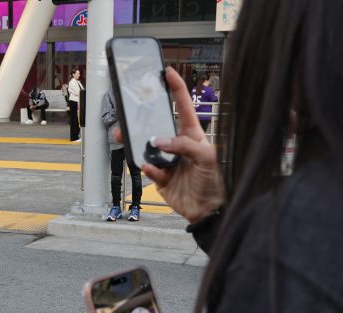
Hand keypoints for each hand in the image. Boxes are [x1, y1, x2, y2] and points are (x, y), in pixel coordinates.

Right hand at [137, 67, 224, 224]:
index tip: (168, 73)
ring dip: (136, 143)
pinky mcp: (162, 180)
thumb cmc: (216, 181)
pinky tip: (148, 167)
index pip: (183, 108)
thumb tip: (158, 141)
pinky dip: (148, 168)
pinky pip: (150, 170)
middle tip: (130, 112)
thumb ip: (183, 146)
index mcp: (193, 136)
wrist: (210, 210)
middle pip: (157, 127)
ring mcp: (169, 163)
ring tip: (125, 137)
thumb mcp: (206, 157)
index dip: (176, 89)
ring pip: (147, 148)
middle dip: (143, 119)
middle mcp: (179, 147)